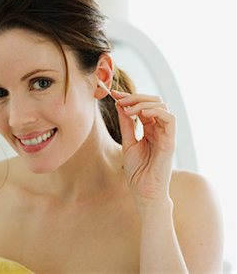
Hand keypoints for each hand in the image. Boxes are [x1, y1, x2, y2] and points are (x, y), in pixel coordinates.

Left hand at [112, 90, 175, 208]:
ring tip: (127, 109)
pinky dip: (156, 111)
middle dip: (135, 97)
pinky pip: (169, 119)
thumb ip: (126, 124)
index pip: (143, 106)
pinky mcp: (171, 141)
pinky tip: (141, 113)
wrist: (144, 191)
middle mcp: (159, 130)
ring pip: (162, 106)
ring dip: (142, 103)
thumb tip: (120, 105)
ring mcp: (166, 134)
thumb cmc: (137, 171)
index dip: (129, 98)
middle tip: (119, 99)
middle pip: (153, 102)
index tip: (114, 94)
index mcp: (150, 130)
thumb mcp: (128, 143)